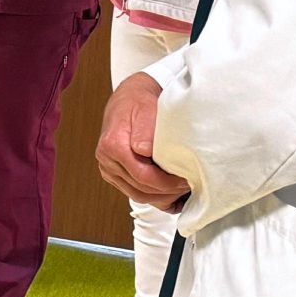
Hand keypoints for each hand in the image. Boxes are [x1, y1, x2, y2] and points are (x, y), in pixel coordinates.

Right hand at [96, 73, 190, 206]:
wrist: (127, 99)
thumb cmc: (138, 102)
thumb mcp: (146, 110)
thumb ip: (145, 131)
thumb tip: (144, 151)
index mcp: (112, 146)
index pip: (143, 176)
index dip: (167, 183)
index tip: (185, 181)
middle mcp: (106, 160)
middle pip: (140, 189)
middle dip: (167, 192)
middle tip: (188, 187)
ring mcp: (108, 169)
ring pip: (137, 195)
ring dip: (161, 197)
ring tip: (181, 192)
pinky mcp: (114, 173)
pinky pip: (134, 192)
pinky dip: (153, 196)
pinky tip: (170, 195)